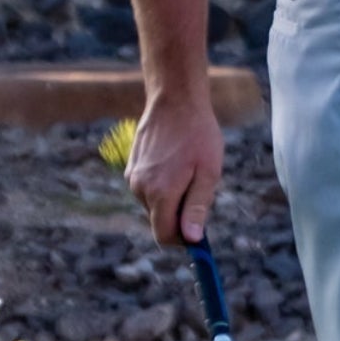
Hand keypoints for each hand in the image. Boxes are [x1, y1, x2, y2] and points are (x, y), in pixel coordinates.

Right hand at [127, 93, 224, 245]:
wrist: (175, 100)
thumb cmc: (198, 135)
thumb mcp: (208, 172)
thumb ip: (197, 207)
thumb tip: (192, 239)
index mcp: (160, 193)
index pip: (164, 235)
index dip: (182, 240)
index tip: (199, 233)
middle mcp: (140, 189)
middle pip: (159, 221)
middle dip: (179, 217)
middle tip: (199, 190)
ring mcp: (132, 177)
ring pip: (154, 205)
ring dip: (172, 199)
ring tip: (188, 171)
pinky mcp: (131, 167)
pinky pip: (148, 189)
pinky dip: (163, 185)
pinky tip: (176, 163)